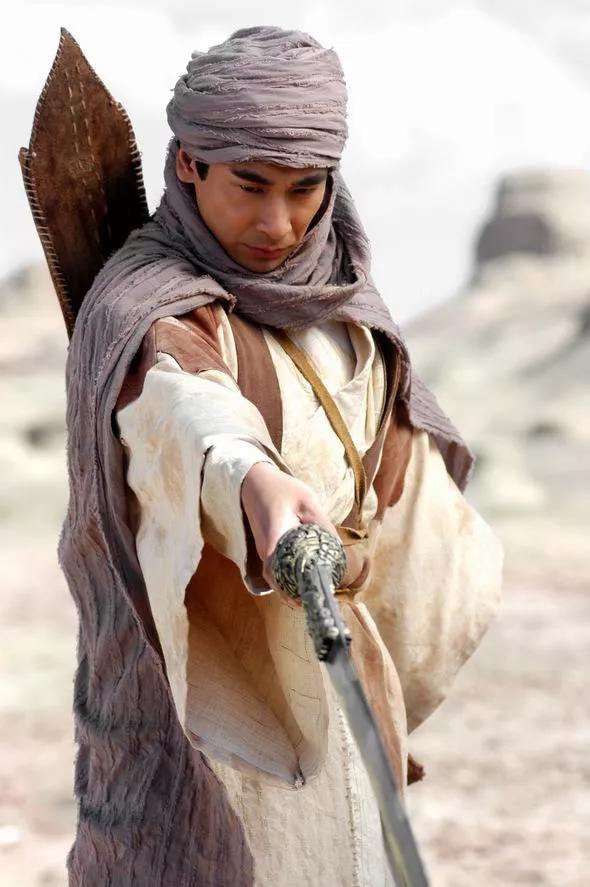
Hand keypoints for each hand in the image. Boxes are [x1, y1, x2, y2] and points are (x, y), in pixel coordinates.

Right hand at [241, 462, 336, 603]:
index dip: (289, 589)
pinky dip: (291, 578)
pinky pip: (279, 570)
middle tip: (321, 597)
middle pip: (279, 581)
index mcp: (274, 539)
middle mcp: (266, 550)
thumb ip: (322, 524)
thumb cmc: (280, 490)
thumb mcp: (306, 501)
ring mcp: (265, 552)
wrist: (254, 482)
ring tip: (317, 590)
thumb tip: (337, 550)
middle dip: (298, 592)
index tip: (308, 597)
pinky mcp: (268, 550)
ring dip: (295, 586)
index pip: (277, 572)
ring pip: (279, 577)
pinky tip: (308, 578)